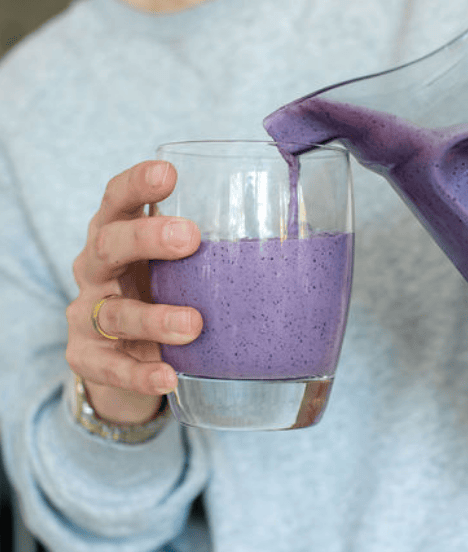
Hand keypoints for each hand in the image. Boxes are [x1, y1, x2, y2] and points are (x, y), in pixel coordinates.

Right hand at [66, 160, 202, 423]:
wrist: (121, 358)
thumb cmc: (161, 294)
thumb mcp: (178, 267)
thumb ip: (210, 251)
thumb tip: (297, 229)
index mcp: (116, 235)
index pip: (116, 200)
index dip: (136, 184)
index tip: (169, 174)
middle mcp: (96, 269)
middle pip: (108, 244)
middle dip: (146, 238)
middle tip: (190, 238)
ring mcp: (87, 315)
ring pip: (113, 313)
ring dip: (153, 317)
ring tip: (194, 324)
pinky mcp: (86, 358)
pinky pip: (111, 367)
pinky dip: (140, 373)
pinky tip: (168, 377)